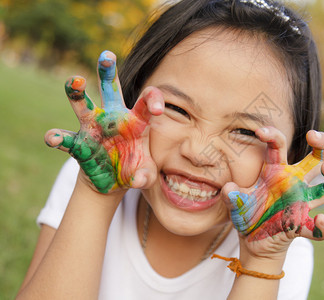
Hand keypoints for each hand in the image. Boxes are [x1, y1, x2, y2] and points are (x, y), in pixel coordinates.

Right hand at [45, 51, 163, 193]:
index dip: (152, 100)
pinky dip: (58, 138)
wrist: (114, 180)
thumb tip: (138, 180)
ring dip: (76, 92)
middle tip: (107, 55)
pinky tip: (52, 138)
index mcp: (136, 121)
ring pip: (82, 104)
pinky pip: (66, 138)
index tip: (158, 108)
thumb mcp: (145, 173)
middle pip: (110, 89)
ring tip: (74, 81)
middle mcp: (113, 118)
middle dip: (108, 71)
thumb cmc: (135, 169)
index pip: (145, 102)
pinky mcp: (79, 143)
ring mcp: (93, 128)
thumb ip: (145, 175)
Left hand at [223, 128, 323, 254]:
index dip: (273, 135)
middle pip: (317, 158)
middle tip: (313, 135)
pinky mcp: (303, 226)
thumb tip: (228, 188)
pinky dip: (323, 227)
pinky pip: (319, 229)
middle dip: (322, 143)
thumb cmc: (247, 212)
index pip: (279, 146)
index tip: (260, 132)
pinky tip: (320, 220)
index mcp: (276, 171)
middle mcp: (294, 183)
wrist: (251, 240)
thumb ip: (232, 195)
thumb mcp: (236, 202)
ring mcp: (301, 203)